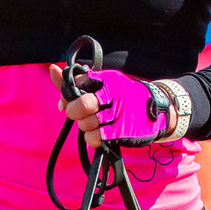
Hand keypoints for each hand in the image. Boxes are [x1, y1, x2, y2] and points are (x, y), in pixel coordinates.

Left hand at [47, 64, 169, 146]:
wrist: (156, 109)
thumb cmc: (124, 96)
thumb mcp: (105, 82)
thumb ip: (77, 79)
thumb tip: (53, 71)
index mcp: (106, 79)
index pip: (77, 83)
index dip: (68, 94)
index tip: (69, 100)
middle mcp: (112, 95)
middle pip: (81, 104)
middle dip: (74, 111)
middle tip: (78, 114)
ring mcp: (117, 114)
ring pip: (86, 123)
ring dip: (85, 125)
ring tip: (93, 123)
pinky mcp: (120, 132)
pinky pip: (94, 138)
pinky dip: (91, 138)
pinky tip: (98, 133)